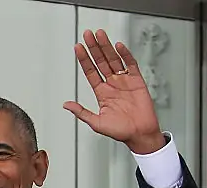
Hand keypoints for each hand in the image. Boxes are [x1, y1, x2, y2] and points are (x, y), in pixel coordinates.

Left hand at [64, 29, 164, 154]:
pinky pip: (130, 65)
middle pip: (101, 62)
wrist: (139, 134)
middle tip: (88, 35)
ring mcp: (124, 81)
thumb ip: (81, 112)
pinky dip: (125, 55)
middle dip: (94, 48)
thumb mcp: (96, 122)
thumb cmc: (120, 131)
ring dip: (106, 47)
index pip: (90, 72)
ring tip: (100, 35)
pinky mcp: (137, 81)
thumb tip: (66, 105)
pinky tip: (118, 47)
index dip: (84, 59)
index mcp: (101, 93)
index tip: (78, 48)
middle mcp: (112, 84)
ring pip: (114, 60)